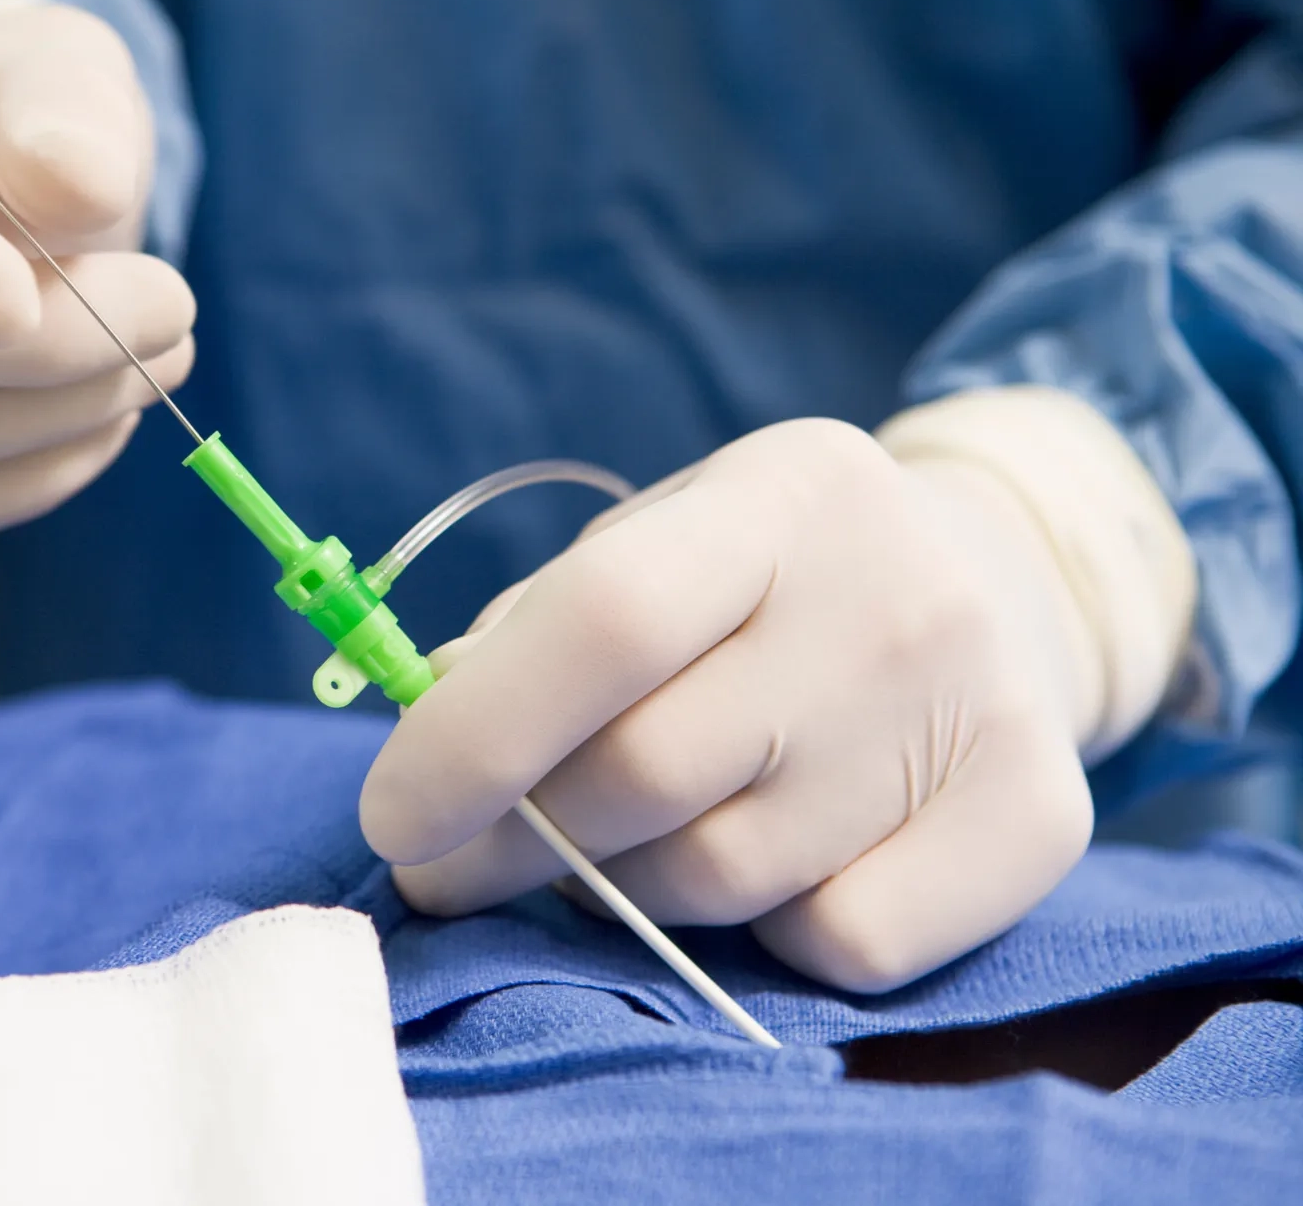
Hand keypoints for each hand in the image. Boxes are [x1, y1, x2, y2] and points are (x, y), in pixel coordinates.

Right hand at [0, 0, 193, 544]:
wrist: (4, 181)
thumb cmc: (20, 110)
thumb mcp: (60, 64)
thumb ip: (66, 105)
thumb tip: (74, 195)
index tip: (25, 300)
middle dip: (32, 347)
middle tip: (170, 309)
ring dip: (44, 421)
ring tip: (158, 358)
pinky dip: (28, 480)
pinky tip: (103, 417)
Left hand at [360, 418, 1102, 992]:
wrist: (1002, 591)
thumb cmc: (771, 584)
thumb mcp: (660, 551)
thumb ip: (540, 633)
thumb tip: (430, 731)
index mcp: (786, 491)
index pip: (605, 619)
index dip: (474, 733)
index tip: (390, 816)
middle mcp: (897, 593)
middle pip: (648, 772)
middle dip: (513, 843)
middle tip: (451, 868)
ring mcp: (981, 707)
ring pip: (725, 876)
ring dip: (629, 887)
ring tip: (616, 848)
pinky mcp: (1040, 819)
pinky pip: (836, 939)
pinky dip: (767, 934)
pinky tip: (772, 867)